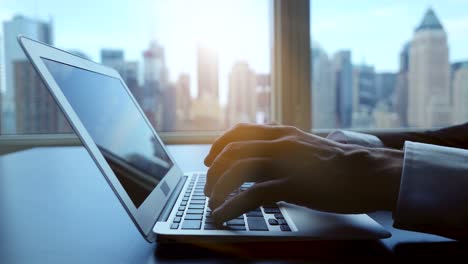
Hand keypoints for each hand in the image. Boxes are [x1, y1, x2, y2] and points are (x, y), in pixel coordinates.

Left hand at [204, 123, 402, 222]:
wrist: (368, 173)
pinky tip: (223, 215)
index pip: (240, 131)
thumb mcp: (308, 148)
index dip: (219, 145)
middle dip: (213, 170)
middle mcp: (280, 142)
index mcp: (283, 133)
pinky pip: (252, 195)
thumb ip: (287, 149)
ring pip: (237, 169)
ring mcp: (284, 163)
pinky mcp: (291, 185)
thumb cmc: (341, 165)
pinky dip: (231, 206)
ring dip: (218, 187)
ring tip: (213, 202)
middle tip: (209, 187)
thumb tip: (267, 159)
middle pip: (232, 150)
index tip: (210, 159)